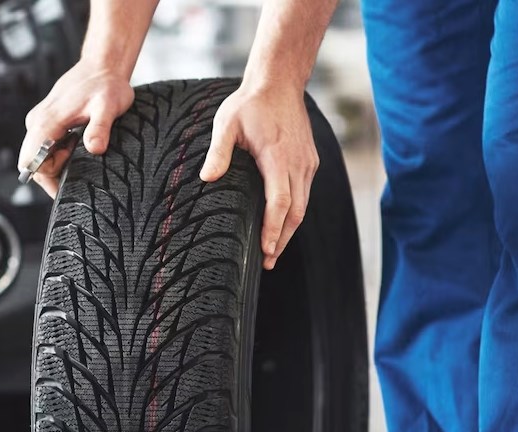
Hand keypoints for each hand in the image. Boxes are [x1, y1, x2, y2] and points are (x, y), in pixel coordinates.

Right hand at [19, 61, 134, 197]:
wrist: (103, 66)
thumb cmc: (106, 85)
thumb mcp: (108, 107)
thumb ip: (99, 128)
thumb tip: (95, 148)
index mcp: (46, 122)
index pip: (32, 164)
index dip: (50, 175)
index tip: (72, 169)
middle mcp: (37, 122)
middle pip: (32, 163)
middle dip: (54, 172)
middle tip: (79, 160)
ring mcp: (39, 121)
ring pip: (38, 156)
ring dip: (57, 162)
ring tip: (79, 147)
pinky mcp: (45, 121)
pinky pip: (44, 146)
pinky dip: (58, 152)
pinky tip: (76, 142)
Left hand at [200, 83, 318, 269]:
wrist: (280, 82)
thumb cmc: (250, 103)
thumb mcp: (227, 123)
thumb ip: (218, 151)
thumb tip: (207, 178)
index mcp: (278, 157)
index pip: (279, 202)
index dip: (272, 230)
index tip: (265, 251)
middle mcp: (298, 164)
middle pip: (295, 213)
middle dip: (281, 240)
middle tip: (267, 263)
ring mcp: (307, 163)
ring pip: (303, 206)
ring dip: (289, 231)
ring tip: (273, 252)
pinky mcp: (309, 161)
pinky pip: (304, 194)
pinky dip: (294, 214)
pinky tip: (282, 226)